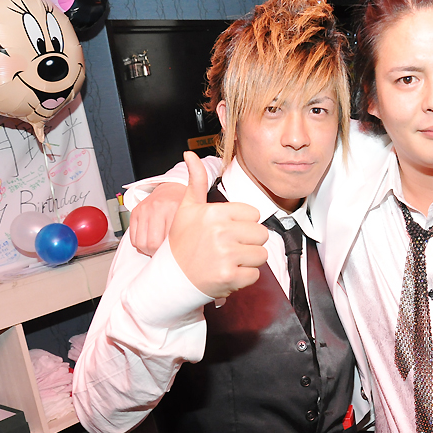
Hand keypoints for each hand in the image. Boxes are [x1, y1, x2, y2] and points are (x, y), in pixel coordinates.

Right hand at [130, 182, 186, 255]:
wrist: (171, 190)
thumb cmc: (182, 205)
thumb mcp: (193, 213)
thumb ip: (193, 229)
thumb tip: (183, 254)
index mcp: (175, 208)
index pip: (169, 241)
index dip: (171, 253)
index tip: (174, 254)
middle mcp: (158, 207)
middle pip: (152, 243)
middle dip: (157, 253)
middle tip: (164, 253)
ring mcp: (145, 209)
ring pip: (141, 242)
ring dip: (148, 250)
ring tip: (156, 248)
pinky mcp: (136, 212)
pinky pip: (133, 237)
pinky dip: (139, 244)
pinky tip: (148, 242)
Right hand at [168, 151, 268, 297]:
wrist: (171, 278)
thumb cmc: (182, 243)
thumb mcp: (187, 209)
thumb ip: (195, 181)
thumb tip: (189, 154)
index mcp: (215, 213)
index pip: (254, 214)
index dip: (244, 224)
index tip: (227, 231)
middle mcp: (221, 232)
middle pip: (261, 234)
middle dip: (249, 243)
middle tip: (228, 248)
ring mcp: (225, 255)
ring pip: (261, 254)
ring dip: (248, 260)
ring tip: (227, 260)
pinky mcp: (229, 276)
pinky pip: (254, 274)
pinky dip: (243, 277)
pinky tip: (226, 273)